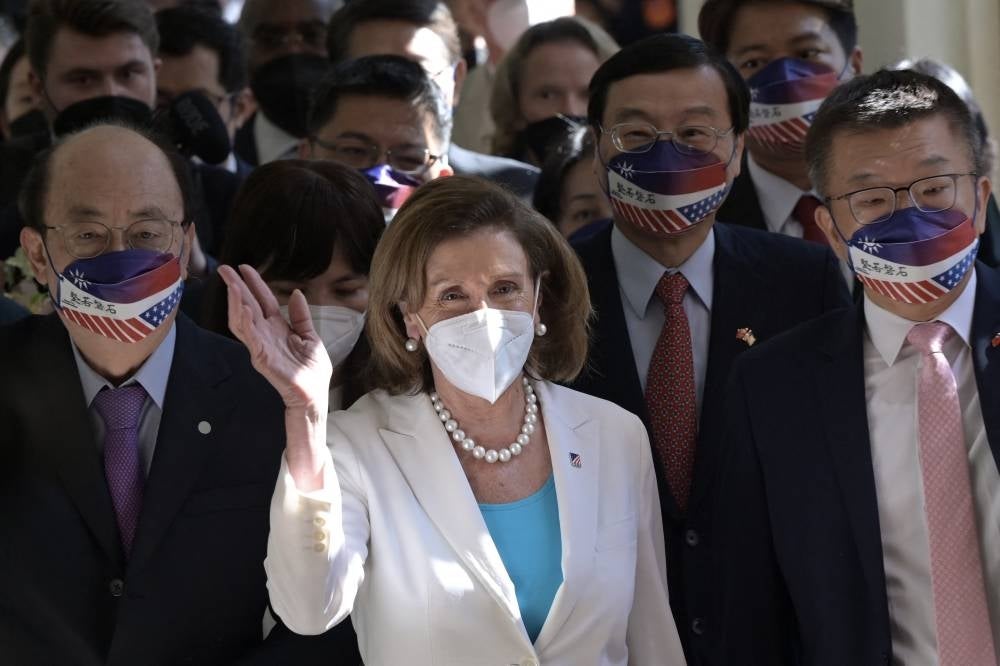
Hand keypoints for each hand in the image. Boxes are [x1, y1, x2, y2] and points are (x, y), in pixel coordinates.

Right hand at [219, 264, 331, 411]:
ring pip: (243, 320)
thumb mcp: (310, 337)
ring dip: (237, 302)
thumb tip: (296, 293)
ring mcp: (261, 346)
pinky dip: (246, 323)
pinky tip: (243, 309)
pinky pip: (250, 339)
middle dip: (236, 287)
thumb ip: (301, 316)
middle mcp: (266, 334)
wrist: (314, 396)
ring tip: (232, 285)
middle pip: (247, 306)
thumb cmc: (312, 372)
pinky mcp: (262, 359)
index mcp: (278, 328)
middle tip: (224, 269)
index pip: (262, 300)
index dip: (253, 283)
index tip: (243, 267)